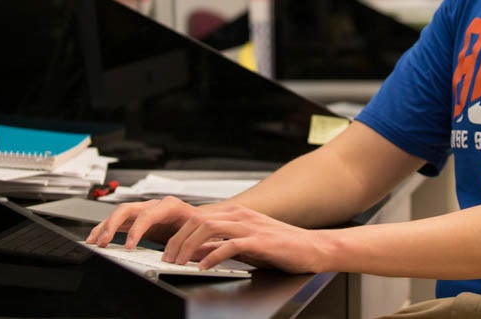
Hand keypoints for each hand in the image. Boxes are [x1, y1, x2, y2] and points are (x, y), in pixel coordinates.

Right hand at [85, 196, 198, 248]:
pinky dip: (106, 229)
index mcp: (169, 206)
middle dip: (112, 225)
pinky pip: (118, 221)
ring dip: (104, 227)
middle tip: (103, 241)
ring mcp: (144, 210)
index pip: (147, 215)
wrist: (200, 219)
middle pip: (127, 209)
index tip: (129, 246)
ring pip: (119, 214)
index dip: (136, 230)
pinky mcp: (137, 218)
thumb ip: (191, 244)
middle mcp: (154, 205)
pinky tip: (97, 238)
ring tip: (93, 241)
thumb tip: (185, 256)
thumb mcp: (197, 233)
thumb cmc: (198, 225)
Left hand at [162, 202, 330, 274]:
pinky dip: (212, 256)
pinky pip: (230, 245)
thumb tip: (197, 254)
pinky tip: (204, 267)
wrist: (313, 248)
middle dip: (178, 240)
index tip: (168, 251)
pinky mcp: (260, 241)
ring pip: (209, 228)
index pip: (198, 218)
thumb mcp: (245, 246)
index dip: (179, 234)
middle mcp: (241, 216)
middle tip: (168, 258)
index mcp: (236, 214)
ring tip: (180, 262)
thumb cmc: (282, 247)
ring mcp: (250, 227)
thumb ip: (221, 246)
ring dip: (189, 246)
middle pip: (198, 220)